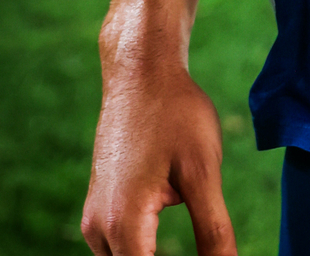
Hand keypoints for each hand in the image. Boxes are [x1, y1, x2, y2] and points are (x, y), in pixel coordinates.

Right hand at [82, 56, 237, 255]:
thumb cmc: (176, 114)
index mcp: (124, 226)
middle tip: (211, 250)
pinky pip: (119, 248)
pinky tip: (172, 234)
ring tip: (200, 246)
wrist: (141, 72)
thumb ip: (214, 231)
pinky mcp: (100, 209)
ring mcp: (95, 219)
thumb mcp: (203, 172)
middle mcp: (100, 230)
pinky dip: (144, 252)